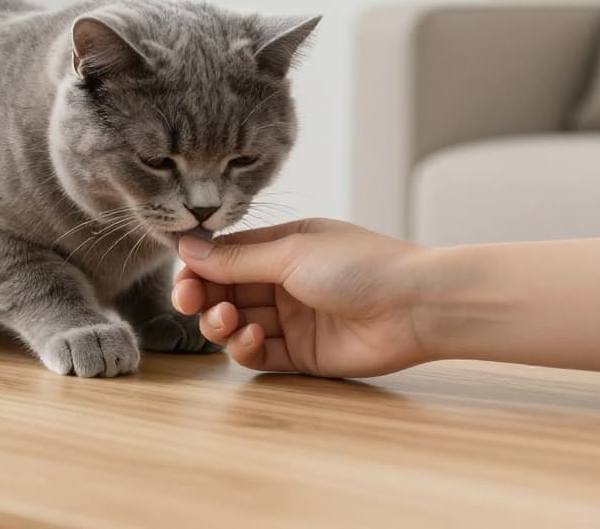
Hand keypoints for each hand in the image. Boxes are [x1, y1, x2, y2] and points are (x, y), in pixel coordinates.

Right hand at [172, 219, 431, 377]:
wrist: (416, 307)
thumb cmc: (359, 266)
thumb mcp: (290, 253)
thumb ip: (236, 258)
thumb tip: (187, 248)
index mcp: (281, 247)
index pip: (224, 257)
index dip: (198, 270)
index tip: (183, 280)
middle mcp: (283, 281)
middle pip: (224, 292)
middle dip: (203, 298)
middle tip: (190, 303)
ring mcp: (291, 318)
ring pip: (235, 323)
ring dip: (221, 323)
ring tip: (228, 320)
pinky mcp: (301, 353)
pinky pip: (257, 353)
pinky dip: (245, 348)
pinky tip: (252, 338)